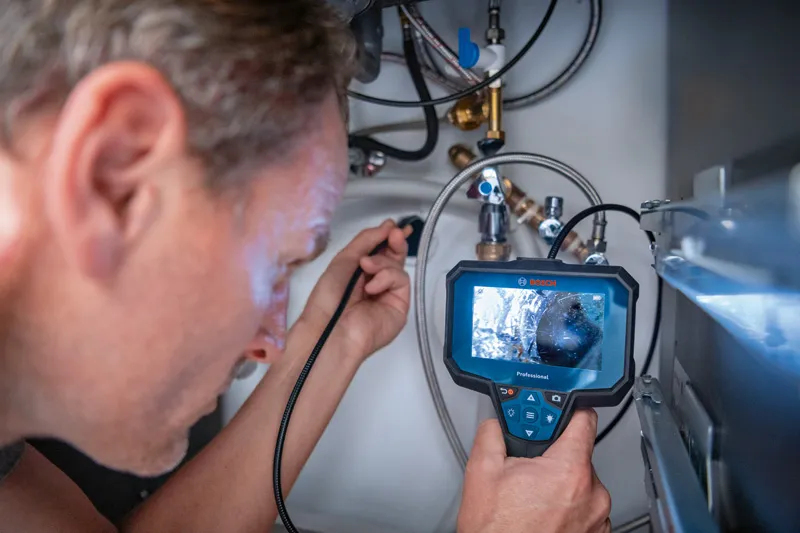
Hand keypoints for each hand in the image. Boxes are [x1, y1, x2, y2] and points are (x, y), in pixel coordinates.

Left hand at [298, 219, 411, 358]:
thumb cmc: (329, 296)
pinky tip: (372, 287)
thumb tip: (388, 226)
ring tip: (366, 267)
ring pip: (398, 267)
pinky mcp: (400, 306)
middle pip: (393, 258)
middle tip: (394, 235)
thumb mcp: (344, 259)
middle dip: (394, 243)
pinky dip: (387, 278)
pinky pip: (402, 281)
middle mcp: (375, 283)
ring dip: (383, 262)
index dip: (386, 238)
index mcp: (359, 273)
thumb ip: (366, 240)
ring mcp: (389, 295)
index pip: (379, 252)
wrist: (331, 328)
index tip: (392, 227)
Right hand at [458, 410, 611, 532]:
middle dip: (552, 456)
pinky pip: (584, 507)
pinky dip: (567, 506)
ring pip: (580, 482)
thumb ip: (492, 434)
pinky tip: (542, 513)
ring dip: (559, 484)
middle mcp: (592, 493)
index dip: (565, 411)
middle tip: (527, 468)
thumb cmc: (497, 531)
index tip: (553, 413)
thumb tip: (497, 422)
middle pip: (577, 454)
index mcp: (569, 470)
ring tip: (531, 497)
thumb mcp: (482, 471)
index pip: (583, 419)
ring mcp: (597, 517)